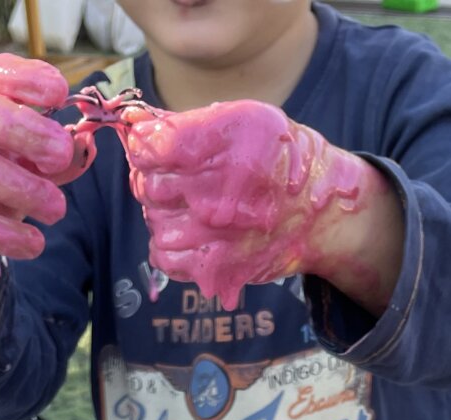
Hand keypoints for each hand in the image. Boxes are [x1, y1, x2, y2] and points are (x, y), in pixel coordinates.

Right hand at [0, 55, 78, 348]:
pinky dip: (8, 236)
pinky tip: (34, 242)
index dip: (25, 78)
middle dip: (26, 131)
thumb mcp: (28, 159)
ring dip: (24, 190)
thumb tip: (83, 149)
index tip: (60, 94)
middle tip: (60, 155)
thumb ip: (56, 153)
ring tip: (56, 209)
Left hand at [122, 102, 383, 309]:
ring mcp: (215, 236)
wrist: (318, 211)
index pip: (150, 148)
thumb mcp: (242, 119)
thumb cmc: (275, 158)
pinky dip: (169, 245)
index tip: (150, 146)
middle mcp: (219, 192)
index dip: (143, 145)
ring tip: (190, 206)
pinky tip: (190, 232)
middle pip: (147, 186)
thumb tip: (132, 122)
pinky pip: (163, 257)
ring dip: (163, 213)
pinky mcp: (214, 268)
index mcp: (226, 144)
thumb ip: (186, 123)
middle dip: (154, 178)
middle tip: (179, 177)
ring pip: (153, 221)